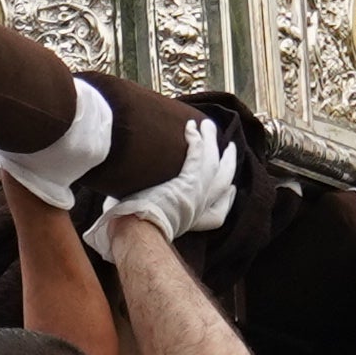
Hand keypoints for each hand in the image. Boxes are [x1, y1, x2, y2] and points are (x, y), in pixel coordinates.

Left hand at [98, 114, 239, 246]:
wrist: (133, 228)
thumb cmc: (132, 227)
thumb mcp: (149, 221)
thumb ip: (149, 210)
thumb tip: (123, 199)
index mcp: (192, 220)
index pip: (219, 214)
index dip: (227, 200)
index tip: (232, 190)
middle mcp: (199, 208)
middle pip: (224, 182)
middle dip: (230, 163)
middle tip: (232, 148)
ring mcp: (197, 194)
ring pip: (214, 162)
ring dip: (212, 141)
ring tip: (210, 126)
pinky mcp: (189, 181)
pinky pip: (197, 154)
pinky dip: (196, 138)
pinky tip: (191, 126)